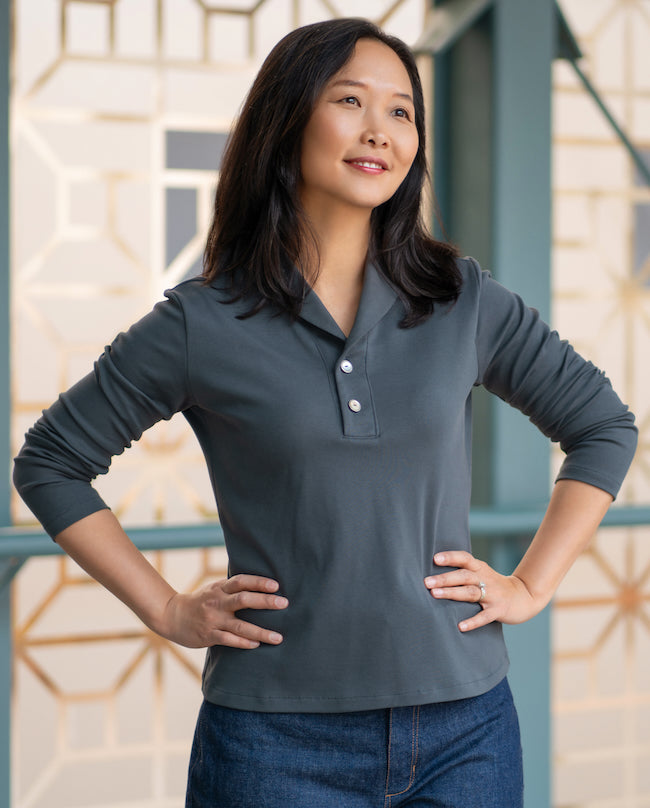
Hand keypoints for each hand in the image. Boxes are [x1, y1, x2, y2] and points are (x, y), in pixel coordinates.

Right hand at [157, 574, 287, 648]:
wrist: (173, 616)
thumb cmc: (201, 601)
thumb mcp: (215, 589)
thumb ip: (233, 587)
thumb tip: (260, 582)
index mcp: (220, 588)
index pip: (241, 581)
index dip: (258, 582)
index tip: (276, 585)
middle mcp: (217, 602)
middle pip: (244, 600)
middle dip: (265, 602)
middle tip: (284, 603)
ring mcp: (213, 620)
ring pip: (240, 625)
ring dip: (261, 631)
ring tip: (279, 637)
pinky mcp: (209, 635)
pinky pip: (229, 640)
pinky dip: (243, 642)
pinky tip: (256, 645)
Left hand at [424, 551, 544, 632]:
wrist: (523, 597)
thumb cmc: (493, 585)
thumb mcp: (481, 573)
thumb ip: (463, 572)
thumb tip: (433, 573)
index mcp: (480, 568)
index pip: (465, 558)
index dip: (451, 557)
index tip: (435, 559)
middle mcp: (485, 579)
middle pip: (464, 576)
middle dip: (445, 579)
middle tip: (427, 582)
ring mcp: (493, 595)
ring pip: (471, 593)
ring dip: (453, 593)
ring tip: (435, 595)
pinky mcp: (499, 610)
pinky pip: (484, 616)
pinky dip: (473, 621)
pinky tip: (461, 626)